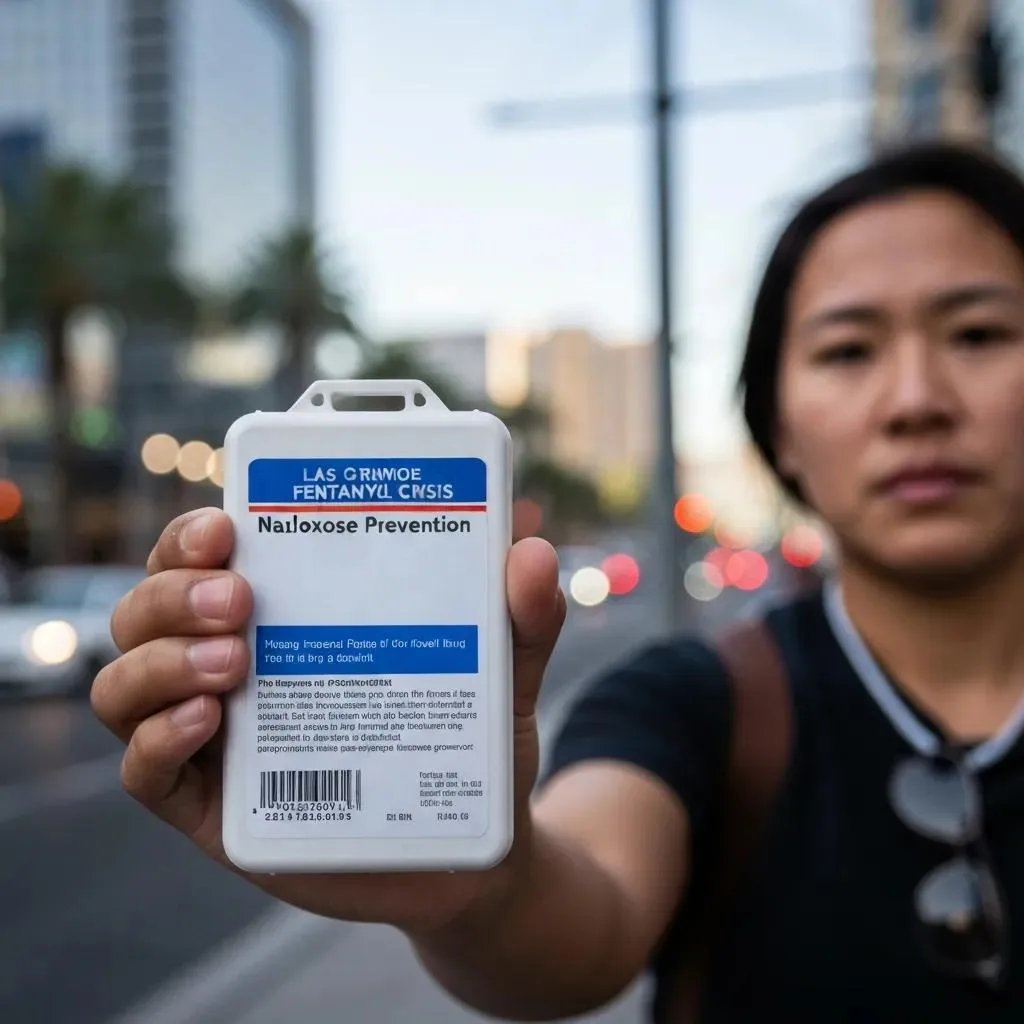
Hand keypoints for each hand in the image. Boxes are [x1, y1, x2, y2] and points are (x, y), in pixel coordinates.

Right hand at [91, 508, 564, 931]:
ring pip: (126, 684)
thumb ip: (521, 620)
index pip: (202, 558)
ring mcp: (216, 738)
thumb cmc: (468, 745)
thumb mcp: (501, 675)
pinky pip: (146, 774)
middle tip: (240, 599)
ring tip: (234, 663)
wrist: (471, 854)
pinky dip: (159, 741)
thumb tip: (533, 555)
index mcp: (283, 617)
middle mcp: (230, 666)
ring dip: (161, 661)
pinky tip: (210, 720)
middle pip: (147, 610)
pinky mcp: (214, 810)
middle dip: (174, 593)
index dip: (192, 534)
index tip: (228, 524)